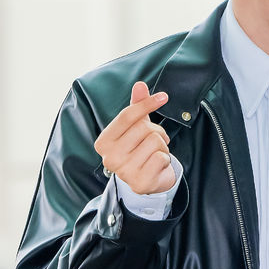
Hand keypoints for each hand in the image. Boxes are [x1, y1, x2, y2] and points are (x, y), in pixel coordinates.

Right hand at [94, 80, 176, 195]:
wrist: (147, 181)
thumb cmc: (139, 150)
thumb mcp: (135, 127)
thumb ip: (136, 106)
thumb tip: (140, 85)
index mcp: (103, 142)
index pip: (126, 116)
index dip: (146, 104)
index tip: (163, 97)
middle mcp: (110, 158)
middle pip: (143, 128)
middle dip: (156, 131)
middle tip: (155, 140)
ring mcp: (124, 172)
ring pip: (155, 141)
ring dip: (162, 146)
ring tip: (155, 153)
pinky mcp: (140, 182)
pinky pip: (161, 157)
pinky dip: (165, 159)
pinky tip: (158, 165)